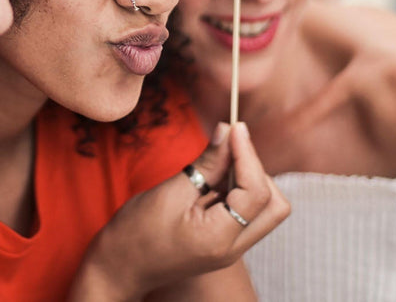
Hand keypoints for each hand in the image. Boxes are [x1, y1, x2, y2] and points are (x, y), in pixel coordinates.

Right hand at [69, 122, 289, 300]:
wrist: (120, 268)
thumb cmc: (135, 234)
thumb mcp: (170, 192)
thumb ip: (205, 164)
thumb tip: (228, 131)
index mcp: (219, 239)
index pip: (257, 192)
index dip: (249, 154)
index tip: (235, 128)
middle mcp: (233, 248)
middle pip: (275, 206)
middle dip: (257, 171)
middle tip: (228, 149)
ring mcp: (232, 249)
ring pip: (265, 209)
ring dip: (249, 179)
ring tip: (216, 165)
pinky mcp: (225, 243)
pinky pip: (247, 212)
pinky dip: (238, 190)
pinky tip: (213, 178)